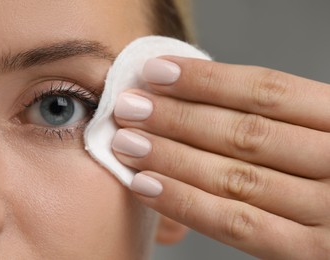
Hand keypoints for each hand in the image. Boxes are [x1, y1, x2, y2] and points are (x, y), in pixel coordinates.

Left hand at [111, 57, 329, 258]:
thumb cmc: (320, 166)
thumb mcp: (309, 132)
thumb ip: (268, 120)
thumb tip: (188, 98)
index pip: (267, 90)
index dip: (206, 80)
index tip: (156, 72)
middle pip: (245, 132)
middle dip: (178, 118)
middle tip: (130, 108)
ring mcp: (327, 211)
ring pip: (234, 178)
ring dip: (171, 157)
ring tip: (127, 142)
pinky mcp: (307, 252)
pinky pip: (237, 225)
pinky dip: (186, 203)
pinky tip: (145, 184)